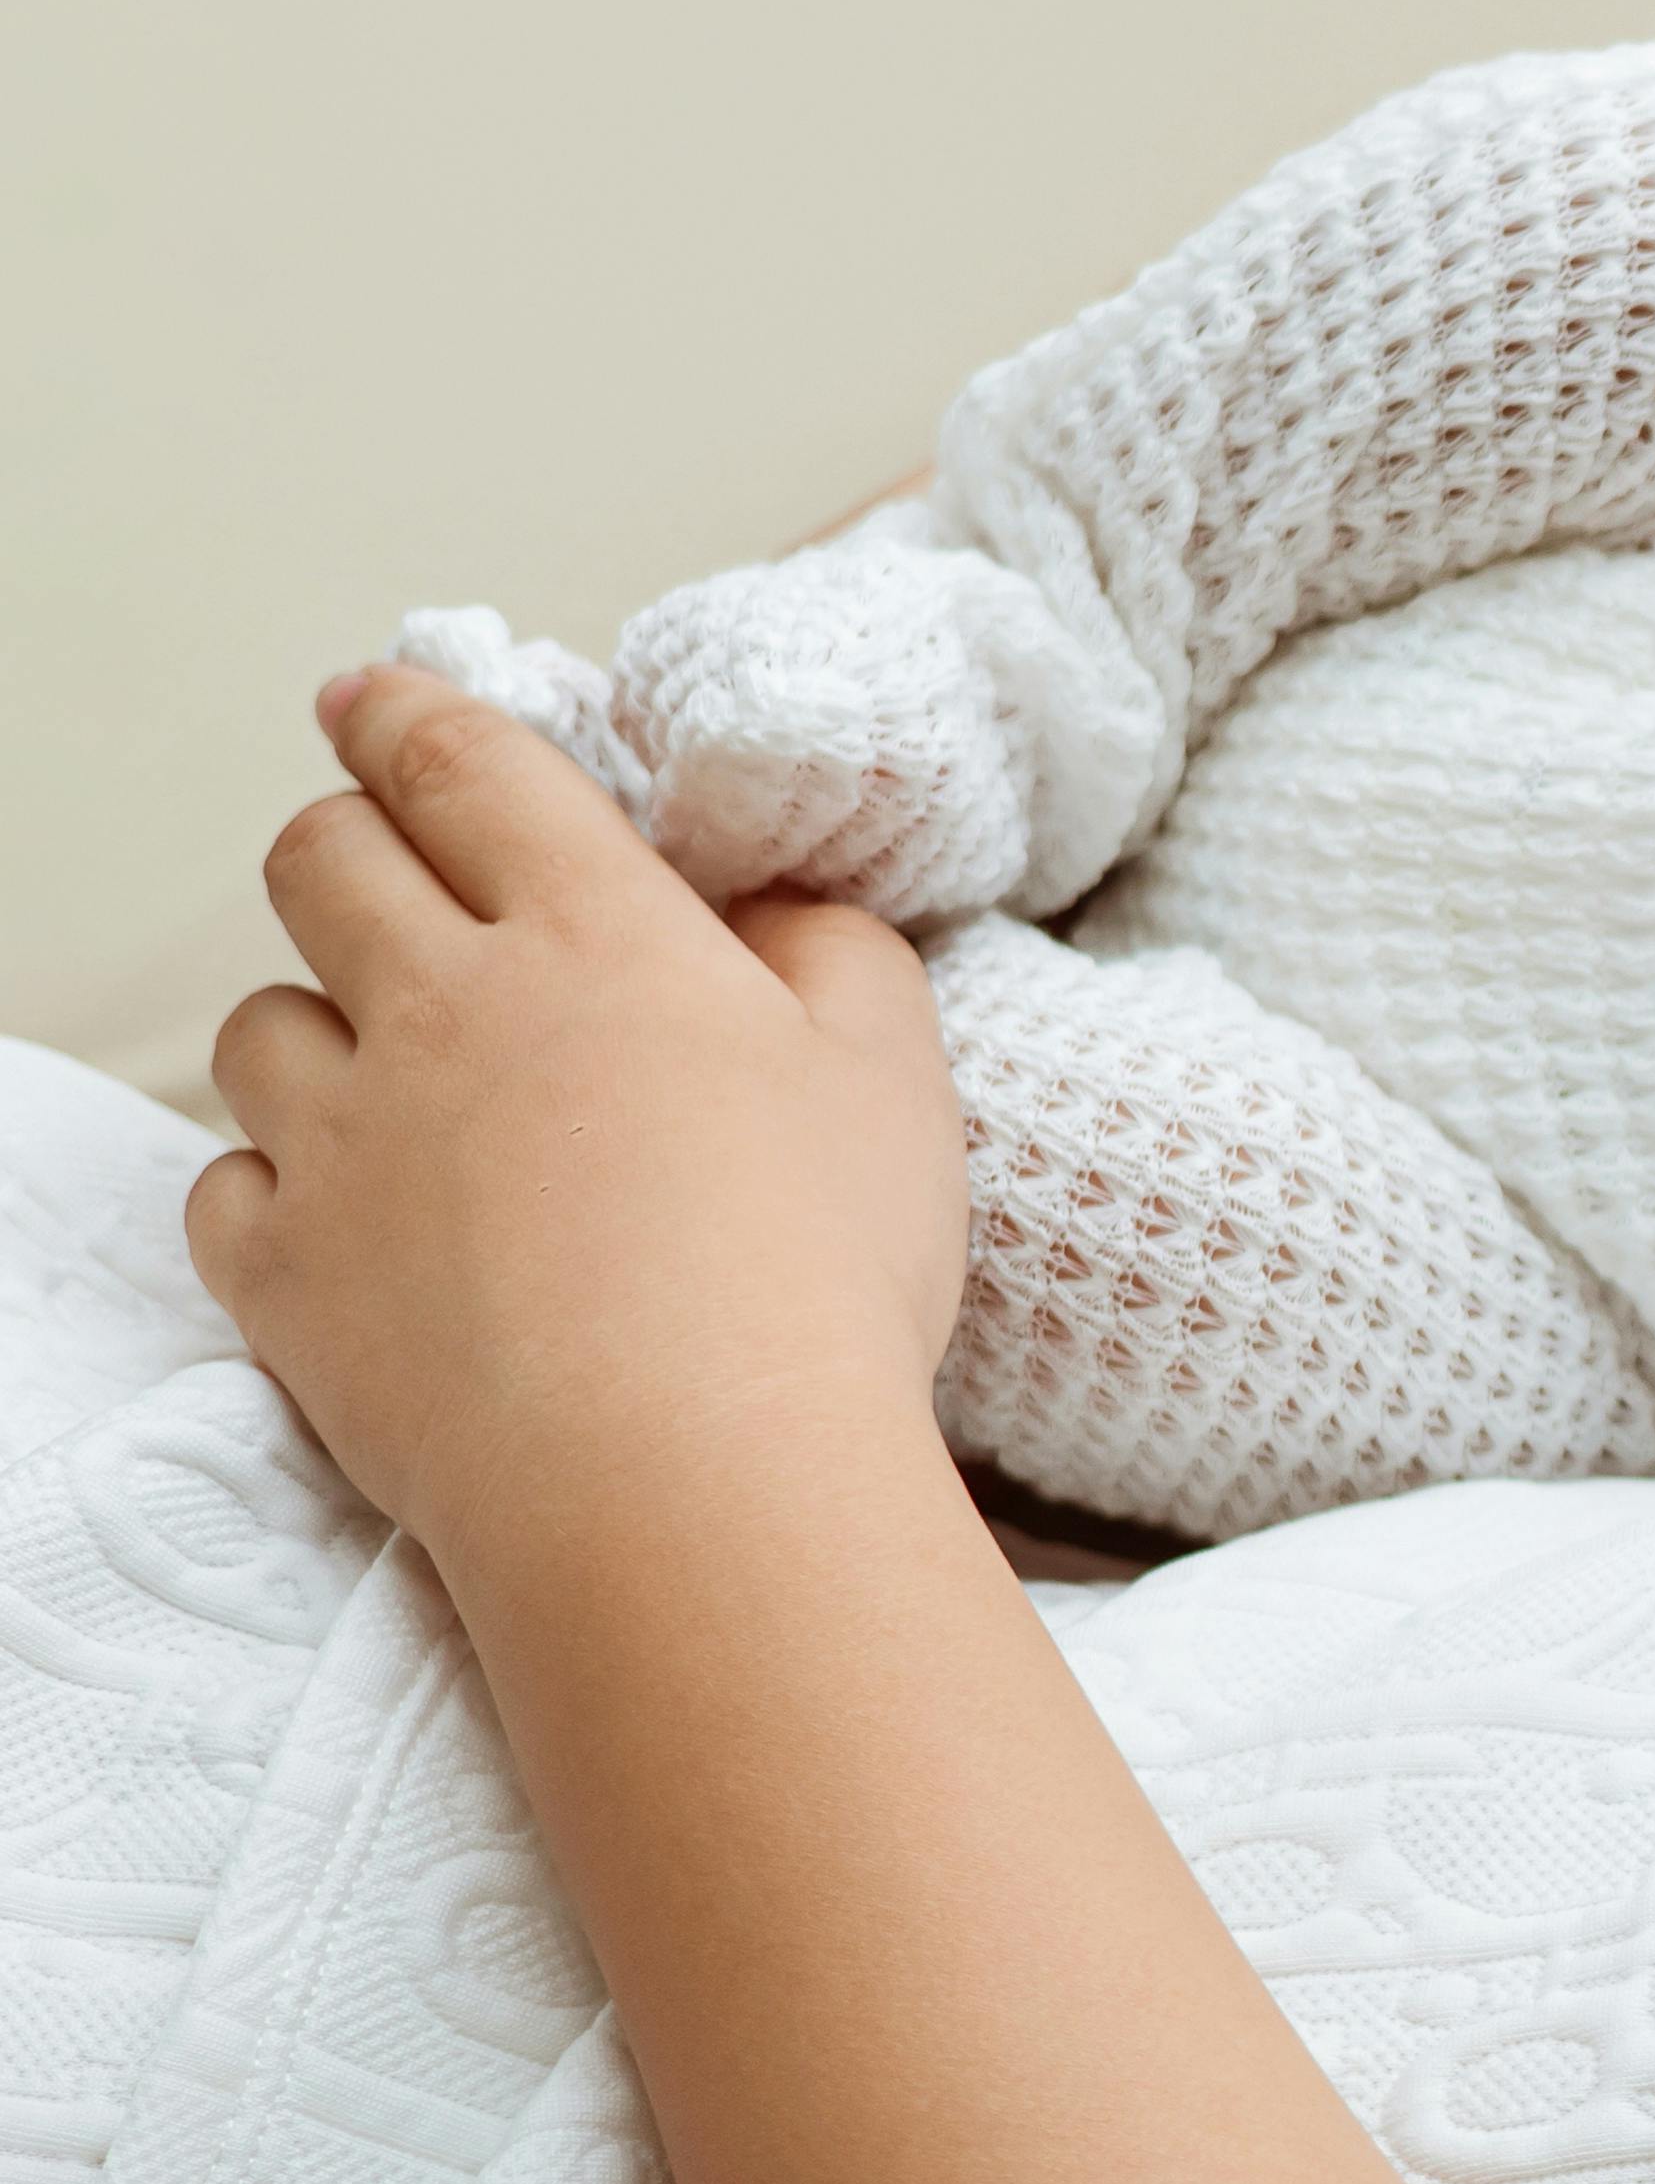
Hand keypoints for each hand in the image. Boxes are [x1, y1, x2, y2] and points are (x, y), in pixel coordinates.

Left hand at [196, 666, 964, 1555]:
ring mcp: (346, 1141)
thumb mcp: (895, 1084)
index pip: (461, 764)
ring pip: (259, 1023)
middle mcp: (445, 1008)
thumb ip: (839, 957)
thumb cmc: (818, 1278)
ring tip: (388, 1086)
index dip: (405, 714)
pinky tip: (356, 1230)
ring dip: (314, 1028)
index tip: (374, 702)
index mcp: (599, 936)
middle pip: (321, 858)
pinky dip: (279, 1192)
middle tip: (390, 883)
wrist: (690, 1481)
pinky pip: (230, 1189)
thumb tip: (772, 914)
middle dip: (347, 846)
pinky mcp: (288, 1274)